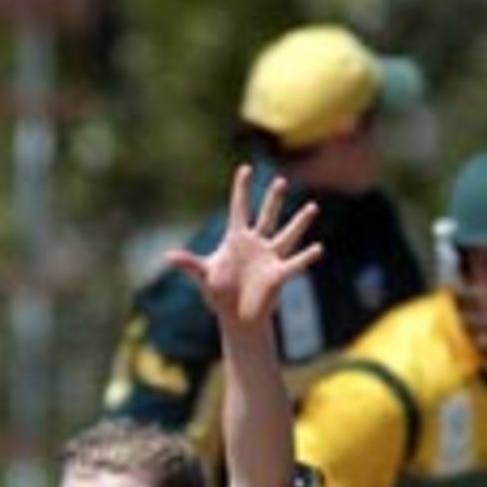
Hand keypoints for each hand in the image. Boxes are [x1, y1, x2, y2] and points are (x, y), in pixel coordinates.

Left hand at [167, 165, 322, 328]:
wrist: (236, 318)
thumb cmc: (218, 294)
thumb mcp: (203, 276)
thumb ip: (189, 264)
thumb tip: (168, 256)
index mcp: (236, 239)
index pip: (239, 208)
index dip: (241, 189)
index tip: (244, 168)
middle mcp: (256, 244)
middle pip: (266, 216)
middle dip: (273, 200)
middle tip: (280, 181)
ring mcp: (269, 258)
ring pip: (287, 235)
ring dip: (299, 222)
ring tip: (312, 207)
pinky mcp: (278, 275)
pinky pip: (294, 264)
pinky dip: (306, 257)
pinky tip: (318, 248)